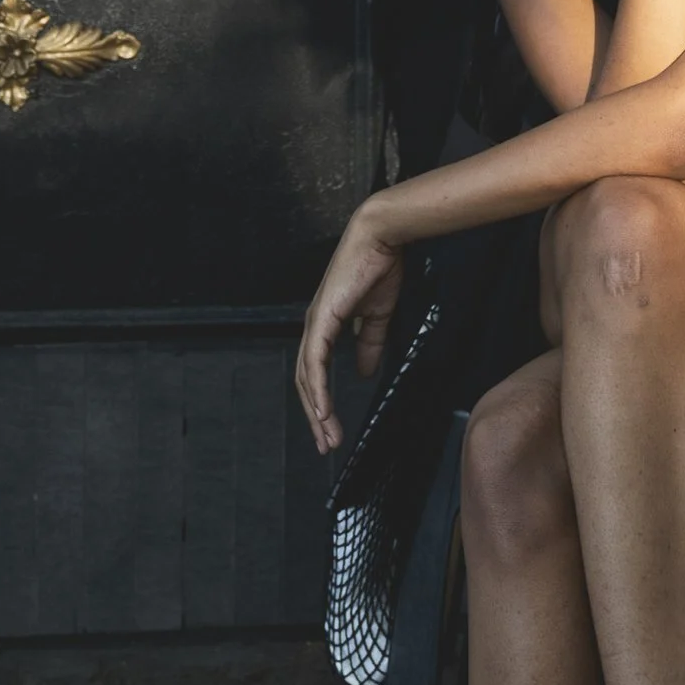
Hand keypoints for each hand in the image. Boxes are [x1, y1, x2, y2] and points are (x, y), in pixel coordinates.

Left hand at [295, 198, 408, 455]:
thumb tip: (363, 372)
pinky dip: (318, 389)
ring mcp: (314, 323)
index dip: (321, 402)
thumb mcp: (376, 316)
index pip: (315, 373)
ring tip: (327, 436)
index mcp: (324, 326)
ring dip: (316, 411)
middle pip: (304, 382)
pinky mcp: (322, 319)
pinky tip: (324, 410)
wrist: (380, 240)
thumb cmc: (378, 269)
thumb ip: (368, 344)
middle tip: (326, 444)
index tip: (331, 428)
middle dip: (315, 416)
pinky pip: (314, 362)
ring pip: (305, 378)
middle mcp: (313, 327)